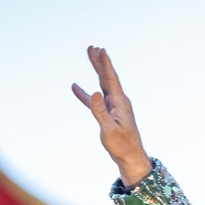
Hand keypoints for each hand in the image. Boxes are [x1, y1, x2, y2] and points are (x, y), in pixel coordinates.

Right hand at [71, 45, 150, 186]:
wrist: (129, 157)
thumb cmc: (122, 145)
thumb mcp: (109, 129)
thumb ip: (100, 111)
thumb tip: (95, 93)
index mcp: (120, 102)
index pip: (111, 79)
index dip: (105, 64)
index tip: (100, 50)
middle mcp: (118, 101)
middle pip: (107, 77)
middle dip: (100, 62)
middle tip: (93, 48)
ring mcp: (113, 107)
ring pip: (102, 85)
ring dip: (96, 71)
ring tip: (90, 57)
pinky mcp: (108, 114)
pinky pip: (94, 100)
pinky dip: (85, 94)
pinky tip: (75, 87)